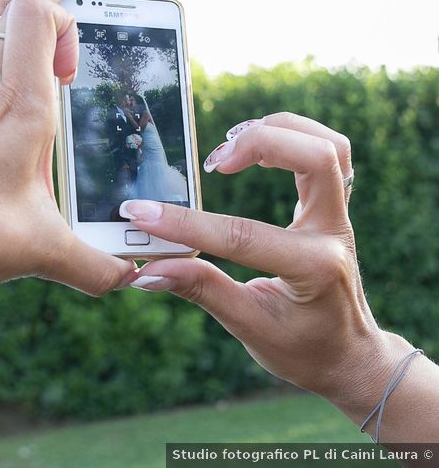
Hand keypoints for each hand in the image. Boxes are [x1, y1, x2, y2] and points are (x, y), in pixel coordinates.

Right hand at [120, 112, 396, 400]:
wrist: (346, 356)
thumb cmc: (301, 347)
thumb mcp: (247, 326)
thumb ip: (201, 289)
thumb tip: (149, 270)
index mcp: (314, 269)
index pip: (242, 235)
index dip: (184, 223)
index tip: (140, 213)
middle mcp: (333, 234)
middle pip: (317, 158)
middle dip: (260, 144)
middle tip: (213, 162)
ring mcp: (338, 217)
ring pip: (328, 146)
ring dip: (279, 131)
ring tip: (230, 146)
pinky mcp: (332, 208)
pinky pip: (326, 154)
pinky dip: (291, 137)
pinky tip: (253, 147)